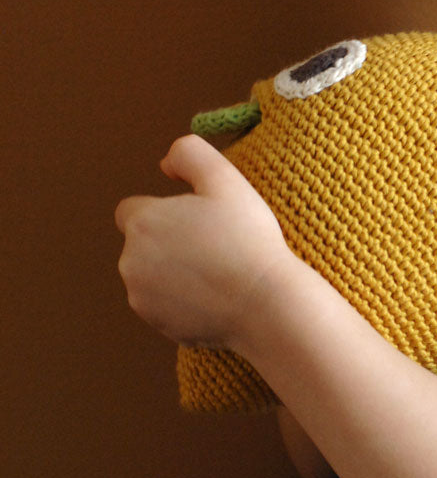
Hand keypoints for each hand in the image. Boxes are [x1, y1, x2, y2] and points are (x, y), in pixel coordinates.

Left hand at [115, 134, 290, 349]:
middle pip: (142, 244)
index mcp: (142, 222)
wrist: (265, 303)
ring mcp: (141, 297)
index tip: (196, 220)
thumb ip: (189, 154)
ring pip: (152, 276)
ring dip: (173, 272)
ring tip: (217, 273)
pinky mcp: (157, 324)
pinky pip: (164, 306)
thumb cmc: (248, 239)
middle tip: (213, 246)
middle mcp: (130, 261)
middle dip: (168, 243)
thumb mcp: (225, 179)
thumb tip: (165, 164)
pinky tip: (215, 297)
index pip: (132, 210)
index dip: (163, 211)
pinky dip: (183, 301)